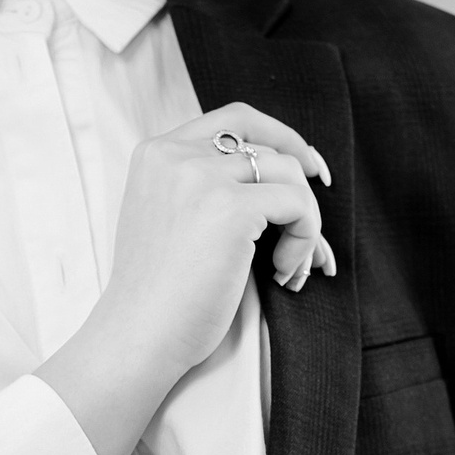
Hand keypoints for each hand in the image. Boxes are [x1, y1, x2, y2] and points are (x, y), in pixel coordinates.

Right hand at [37, 103, 333, 454]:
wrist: (138, 336)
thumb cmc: (157, 295)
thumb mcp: (166, 219)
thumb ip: (201, 187)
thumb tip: (282, 176)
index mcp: (156, 154)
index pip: (233, 118)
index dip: (279, 136)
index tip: (305, 166)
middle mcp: (176, 156)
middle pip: (267, 146)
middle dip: (302, 178)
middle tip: (316, 211)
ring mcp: (202, 178)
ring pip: (289, 174)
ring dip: (305, 222)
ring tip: (290, 267)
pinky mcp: (231, 208)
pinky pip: (298, 206)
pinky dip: (305, 240)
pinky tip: (283, 274)